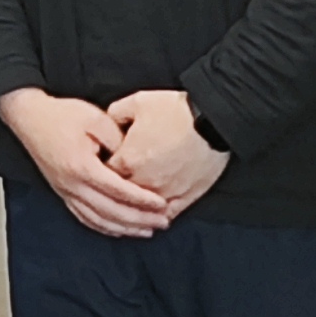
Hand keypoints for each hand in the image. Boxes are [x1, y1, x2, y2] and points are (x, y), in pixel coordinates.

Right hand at [0, 86, 174, 238]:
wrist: (28, 115)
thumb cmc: (60, 115)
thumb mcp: (96, 119)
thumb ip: (119, 141)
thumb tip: (135, 162)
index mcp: (81, 167)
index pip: (119, 191)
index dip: (143, 200)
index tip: (163, 205)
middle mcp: (72, 184)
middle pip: (111, 211)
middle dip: (139, 219)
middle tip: (163, 221)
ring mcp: (64, 190)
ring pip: (98, 219)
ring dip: (124, 228)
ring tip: (146, 229)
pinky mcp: (61, 191)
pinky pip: (84, 217)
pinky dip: (104, 227)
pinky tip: (118, 229)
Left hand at [103, 87, 230, 218]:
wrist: (214, 120)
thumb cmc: (176, 110)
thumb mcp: (137, 102)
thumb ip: (115, 114)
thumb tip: (109, 124)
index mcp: (128, 159)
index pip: (103, 173)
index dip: (101, 168)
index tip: (103, 163)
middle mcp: (145, 181)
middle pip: (121, 193)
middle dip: (117, 187)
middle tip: (116, 182)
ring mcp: (167, 192)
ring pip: (143, 208)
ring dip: (138, 204)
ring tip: (134, 201)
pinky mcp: (188, 197)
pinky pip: (169, 213)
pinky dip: (160, 213)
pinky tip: (156, 212)